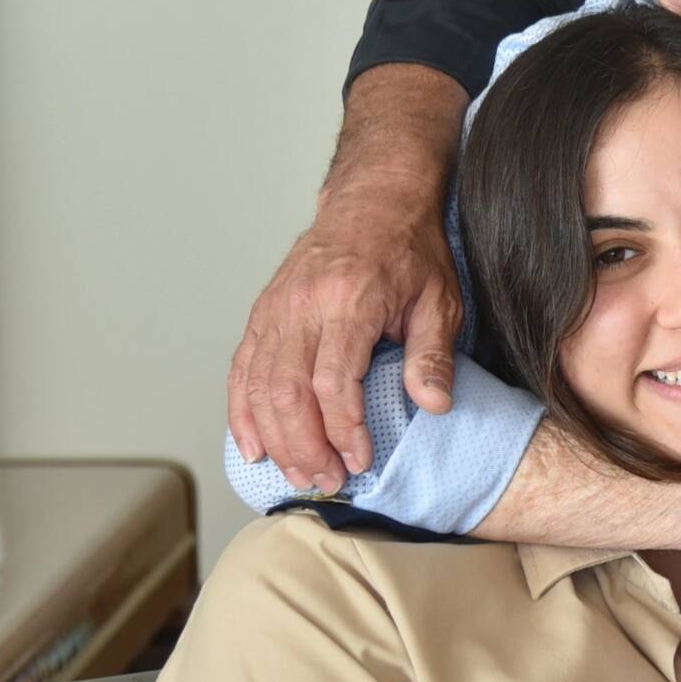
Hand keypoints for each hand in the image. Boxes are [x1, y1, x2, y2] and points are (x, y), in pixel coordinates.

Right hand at [227, 183, 461, 490]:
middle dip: (304, 446)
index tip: (359, 459)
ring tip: (299, 474)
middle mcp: (302, 305)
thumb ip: (433, 355)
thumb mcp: (439, 299)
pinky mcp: (262, 313)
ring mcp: (275, 308)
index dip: (343, 429)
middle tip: (327, 480)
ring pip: (258, 386)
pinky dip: (242, 413)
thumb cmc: (410, 251)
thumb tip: (435, 405)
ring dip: (275, 439)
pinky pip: (241, 370)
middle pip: (286, 391)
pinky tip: (254, 447)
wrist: (374, 201)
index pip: (333, 381)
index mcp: (348, 300)